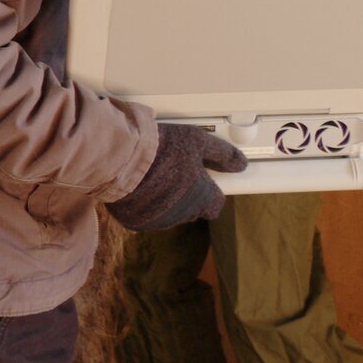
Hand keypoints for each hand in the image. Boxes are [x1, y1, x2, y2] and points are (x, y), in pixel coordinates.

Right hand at [109, 124, 247, 230]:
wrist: (121, 157)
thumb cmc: (162, 147)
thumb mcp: (198, 141)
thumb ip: (222, 154)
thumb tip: (241, 164)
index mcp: (202, 197)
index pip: (215, 204)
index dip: (210, 192)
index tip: (200, 180)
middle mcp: (183, 214)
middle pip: (192, 210)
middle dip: (187, 196)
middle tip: (174, 174)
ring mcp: (158, 220)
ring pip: (169, 214)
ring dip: (165, 201)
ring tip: (153, 178)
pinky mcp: (135, 221)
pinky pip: (144, 215)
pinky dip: (143, 205)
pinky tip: (137, 188)